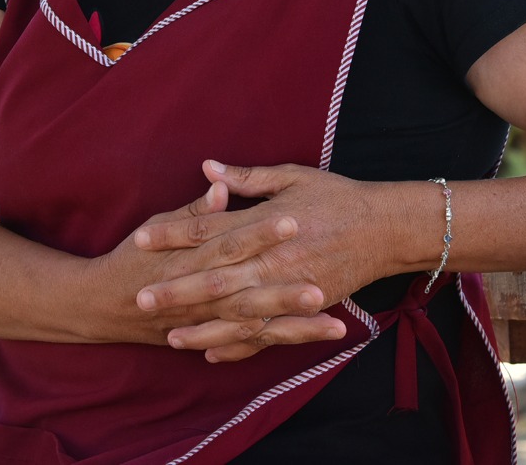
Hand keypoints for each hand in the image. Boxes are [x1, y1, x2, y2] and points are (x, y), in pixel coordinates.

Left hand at [134, 160, 387, 360]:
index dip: (173, 235)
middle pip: (216, 277)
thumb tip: (206, 169)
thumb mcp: (291, 177)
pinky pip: (268, 334)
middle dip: (176, 289)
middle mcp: (274, 260)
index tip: (140, 240)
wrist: (385, 228)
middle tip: (140, 298)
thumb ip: (247, 179)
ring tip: (169, 336)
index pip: (209, 229)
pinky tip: (211, 355)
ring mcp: (290, 289)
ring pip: (239, 314)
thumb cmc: (336, 197)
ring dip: (202, 327)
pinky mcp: (306, 309)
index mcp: (266, 224)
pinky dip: (240, 347)